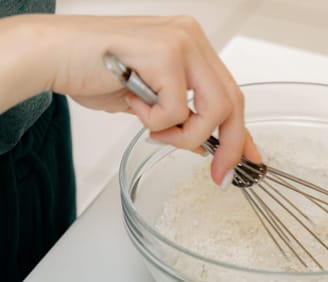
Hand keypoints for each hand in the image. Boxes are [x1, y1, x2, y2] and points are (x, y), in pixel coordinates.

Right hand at [8, 14, 260, 185]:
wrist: (54, 55)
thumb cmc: (95, 73)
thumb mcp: (150, 105)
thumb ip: (181, 121)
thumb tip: (207, 148)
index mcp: (193, 49)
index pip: (230, 94)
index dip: (243, 133)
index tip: (250, 159)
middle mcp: (193, 40)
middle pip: (232, 102)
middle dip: (228, 145)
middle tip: (217, 172)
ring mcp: (182, 43)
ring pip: (212, 109)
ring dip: (184, 135)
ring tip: (154, 130)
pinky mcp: (165, 52)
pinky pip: (176, 109)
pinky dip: (155, 120)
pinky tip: (132, 103)